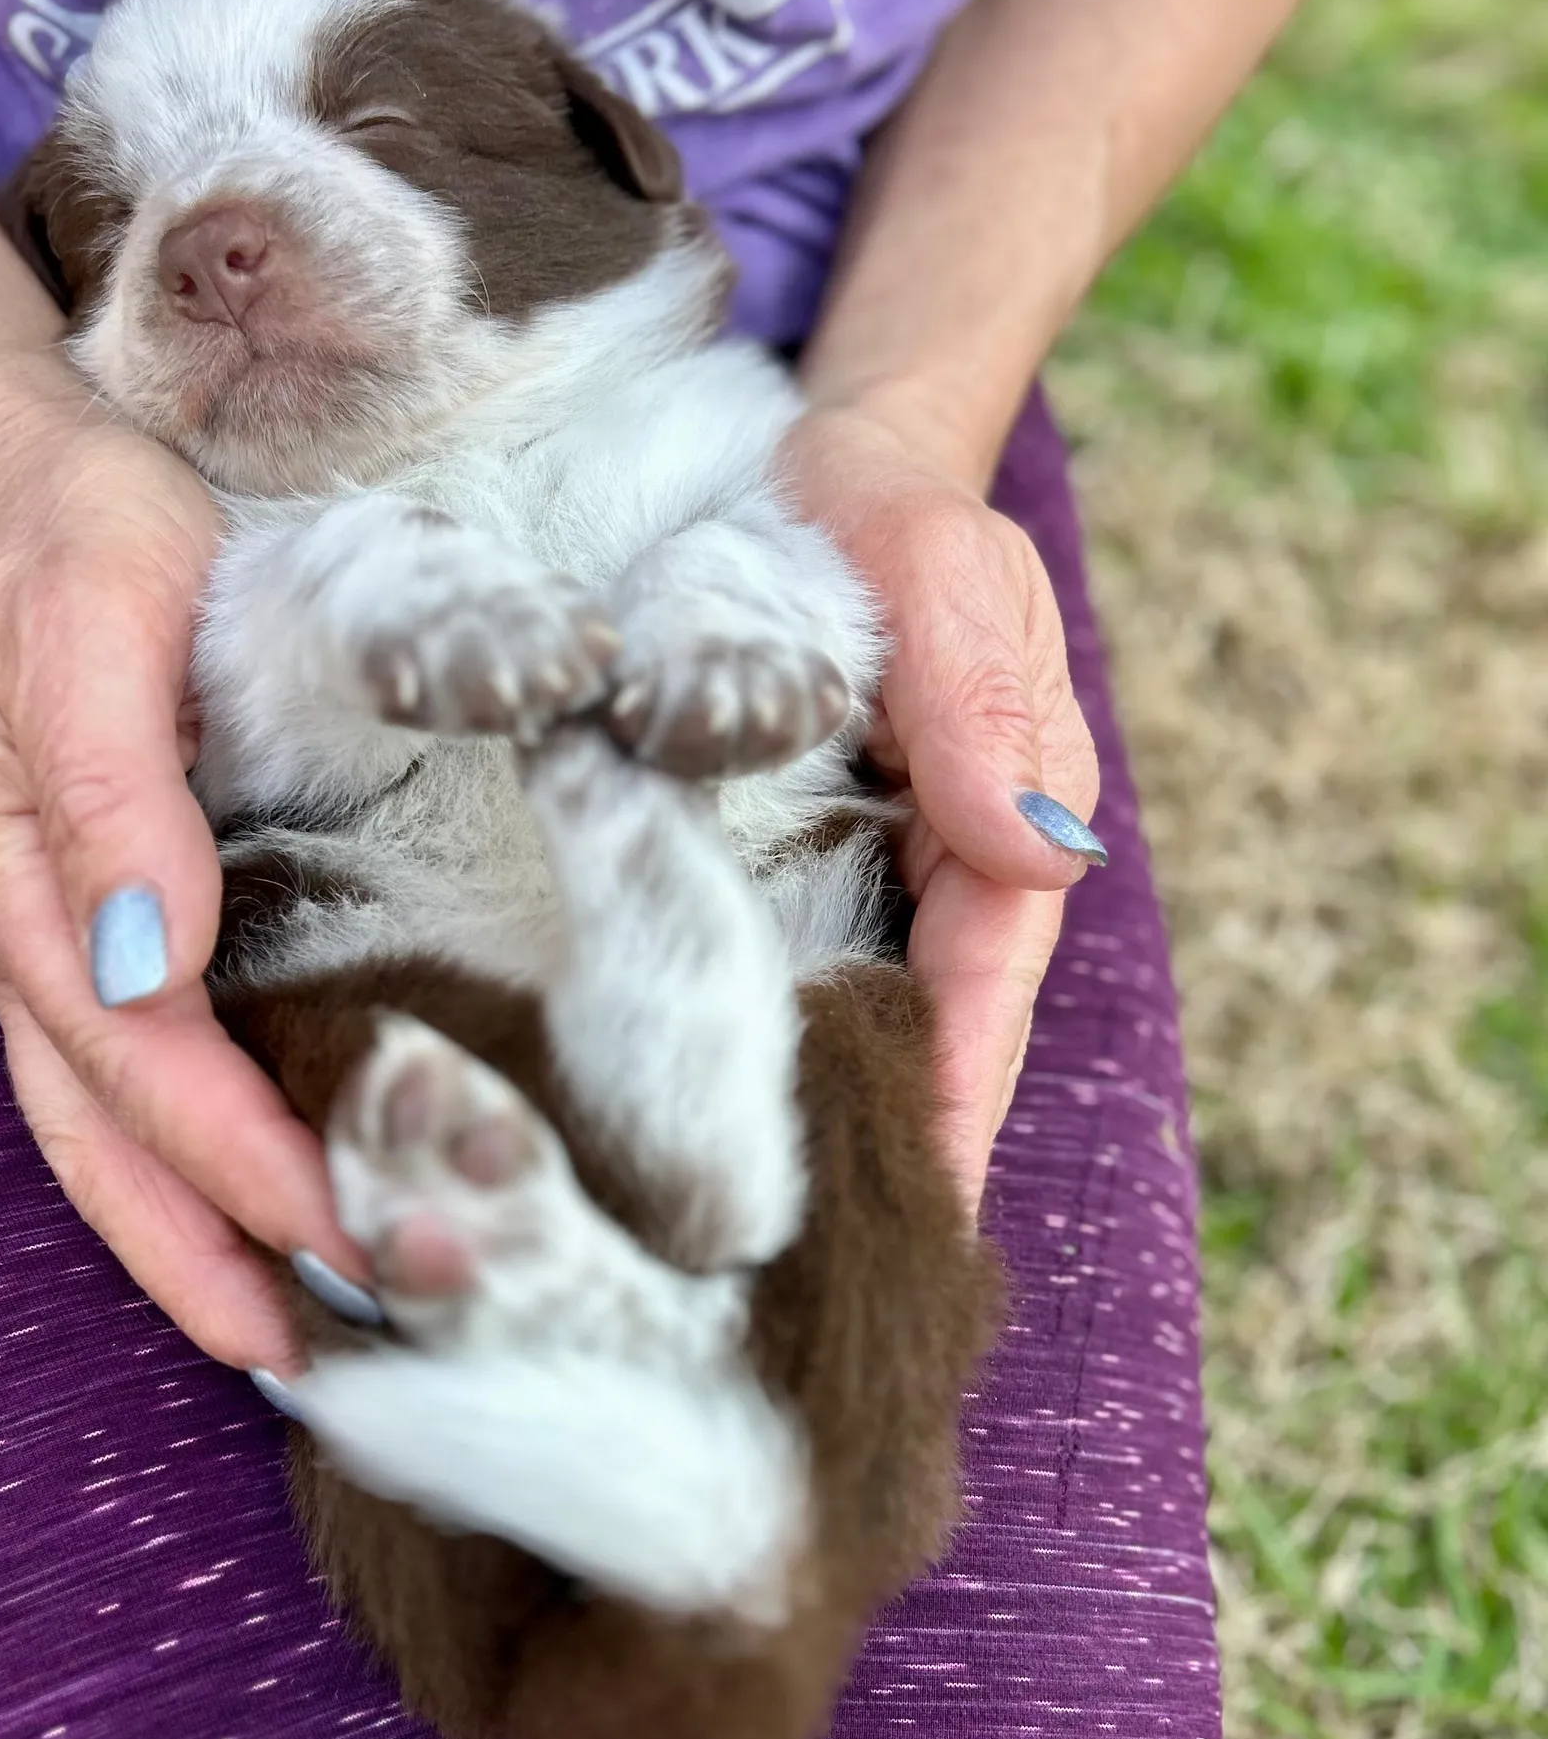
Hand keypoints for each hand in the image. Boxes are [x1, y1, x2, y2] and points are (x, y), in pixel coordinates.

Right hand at [0, 408, 362, 1373]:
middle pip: (102, 1129)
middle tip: (323, 1345)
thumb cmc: (89, 539)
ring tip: (285, 1336)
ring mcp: (48, 931)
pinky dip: (183, 1161)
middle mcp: (21, 923)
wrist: (50, 489)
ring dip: (189, 1237)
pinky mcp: (95, 916)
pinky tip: (250, 1210)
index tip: (339, 1233)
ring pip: (102, 1125)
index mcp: (15, 865)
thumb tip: (146, 961)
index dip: (234, 1154)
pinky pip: (125, 1072)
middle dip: (210, 1246)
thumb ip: (114, 788)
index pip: (135, 1051)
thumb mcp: (102, 617)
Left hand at [785, 405, 1101, 1215]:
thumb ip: (984, 716)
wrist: (829, 472)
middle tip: (815, 1266)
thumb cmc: (899, 521)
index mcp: (1002, 819)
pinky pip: (781, 948)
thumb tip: (1039, 867)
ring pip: (852, 1005)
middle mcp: (939, 861)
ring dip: (819, 1103)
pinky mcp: (789, 843)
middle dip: (887, 1139)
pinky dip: (754, 1020)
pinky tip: (697, 1089)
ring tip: (753, 1222)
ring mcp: (864, 859)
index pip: (981, 987)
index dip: (950, 1096)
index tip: (915, 1210)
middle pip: (923, 1025)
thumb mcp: (950, 589)